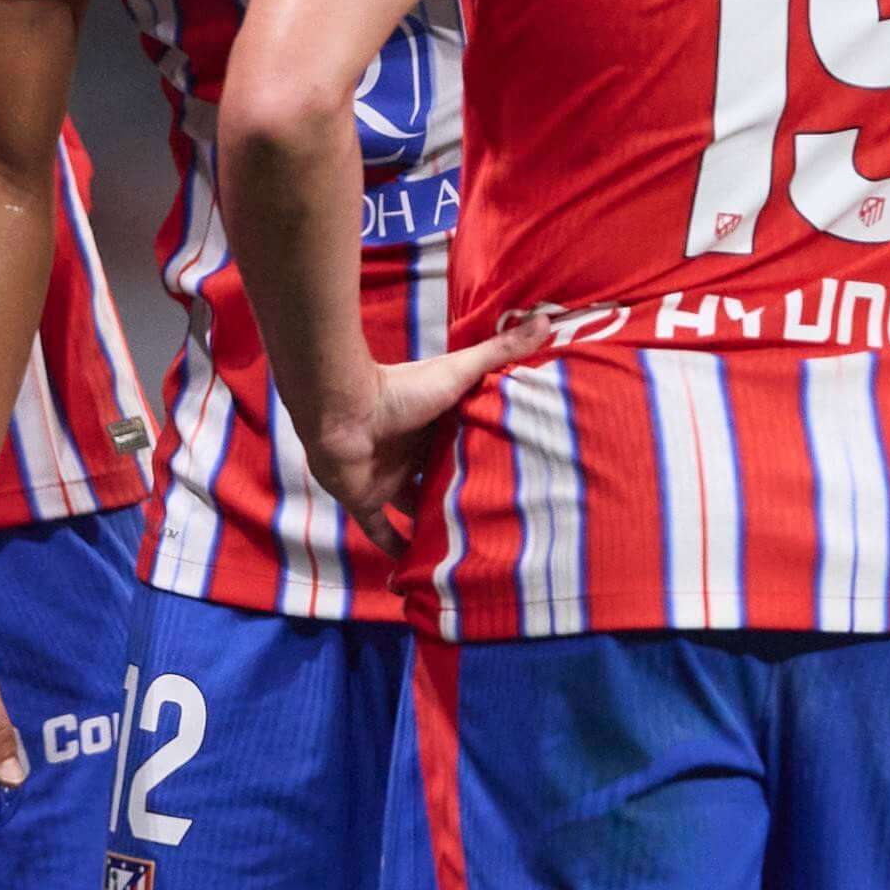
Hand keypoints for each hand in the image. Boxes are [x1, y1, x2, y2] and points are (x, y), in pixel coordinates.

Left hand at [293, 309, 564, 537]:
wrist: (343, 412)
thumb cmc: (401, 389)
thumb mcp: (458, 372)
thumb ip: (498, 352)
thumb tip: (546, 319)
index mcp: (432, 422)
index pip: (462, 441)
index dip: (484, 452)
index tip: (516, 469)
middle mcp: (411, 452)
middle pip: (441, 476)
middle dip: (463, 492)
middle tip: (500, 516)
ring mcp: (387, 478)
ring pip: (416, 506)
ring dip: (435, 523)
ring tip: (468, 547)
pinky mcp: (366, 501)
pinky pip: (382, 532)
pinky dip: (397, 550)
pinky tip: (418, 569)